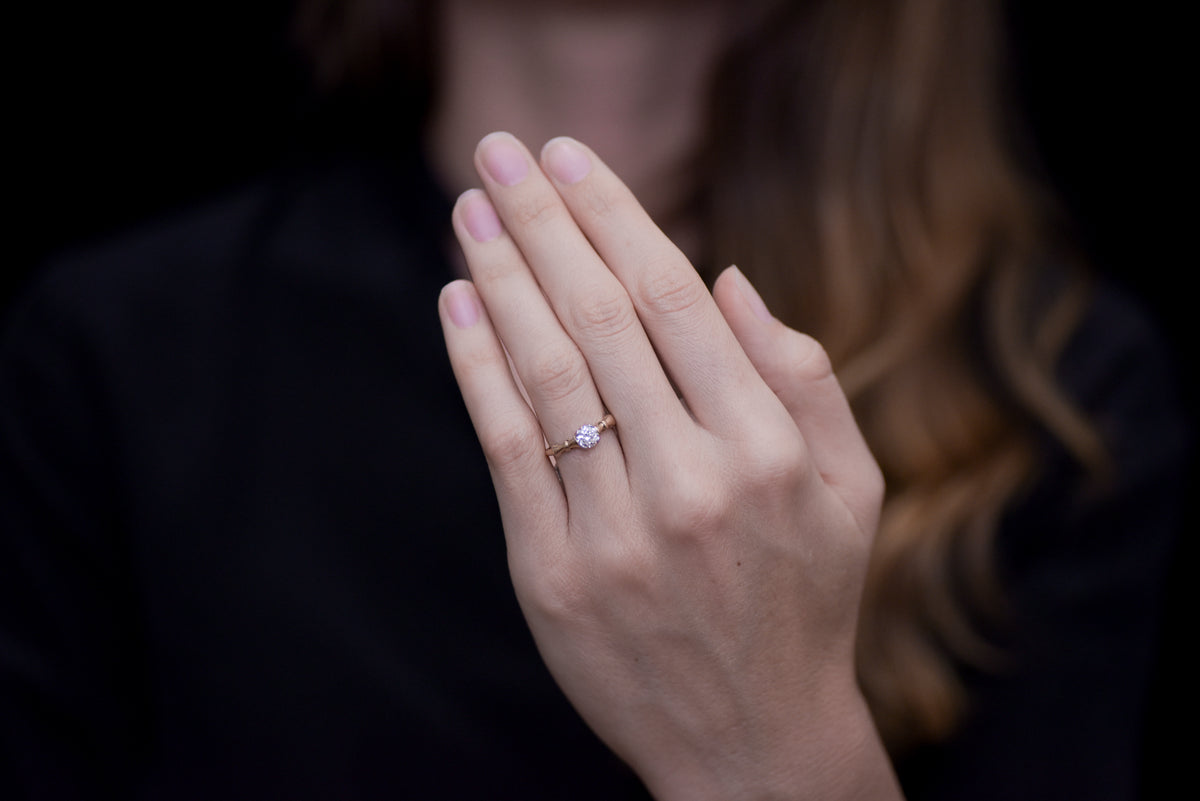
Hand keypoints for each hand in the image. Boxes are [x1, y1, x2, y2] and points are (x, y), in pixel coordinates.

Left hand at [438, 133, 900, 799]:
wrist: (751, 740)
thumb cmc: (804, 599)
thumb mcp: (847, 488)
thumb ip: (802, 377)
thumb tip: (727, 280)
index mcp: (767, 449)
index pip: (674, 300)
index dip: (616, 218)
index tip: (572, 160)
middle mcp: (692, 482)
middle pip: (600, 318)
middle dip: (544, 223)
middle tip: (500, 155)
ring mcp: (615, 532)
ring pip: (545, 373)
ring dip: (500, 278)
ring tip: (470, 212)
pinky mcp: (553, 576)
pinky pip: (505, 450)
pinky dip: (475, 369)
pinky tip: (457, 304)